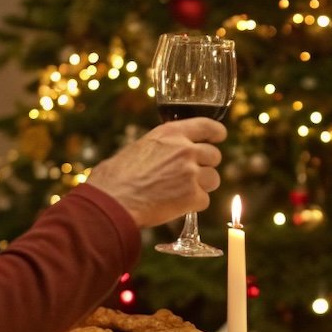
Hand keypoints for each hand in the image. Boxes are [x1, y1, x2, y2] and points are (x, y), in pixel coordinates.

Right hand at [86, 119, 224, 226]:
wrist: (112, 201)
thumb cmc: (116, 177)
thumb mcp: (139, 147)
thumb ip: (162, 147)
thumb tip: (168, 153)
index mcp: (171, 133)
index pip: (207, 126)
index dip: (216, 133)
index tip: (218, 137)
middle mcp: (185, 150)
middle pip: (214, 155)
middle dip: (205, 166)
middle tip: (190, 175)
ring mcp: (191, 173)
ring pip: (213, 179)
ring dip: (202, 186)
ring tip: (180, 192)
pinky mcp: (193, 196)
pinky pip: (204, 200)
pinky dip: (193, 205)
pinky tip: (174, 205)